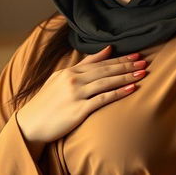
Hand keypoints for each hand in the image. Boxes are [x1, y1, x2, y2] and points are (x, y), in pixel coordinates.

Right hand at [16, 45, 147, 143]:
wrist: (30, 125)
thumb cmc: (47, 102)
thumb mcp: (60, 78)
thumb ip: (85, 64)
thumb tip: (108, 49)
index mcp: (69, 71)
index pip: (100, 63)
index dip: (120, 59)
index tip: (136, 56)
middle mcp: (73, 80)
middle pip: (106, 71)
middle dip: (127, 66)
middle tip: (145, 62)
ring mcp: (75, 95)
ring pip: (106, 82)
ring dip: (126, 77)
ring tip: (143, 73)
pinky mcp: (78, 110)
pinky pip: (102, 99)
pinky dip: (118, 93)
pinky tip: (131, 89)